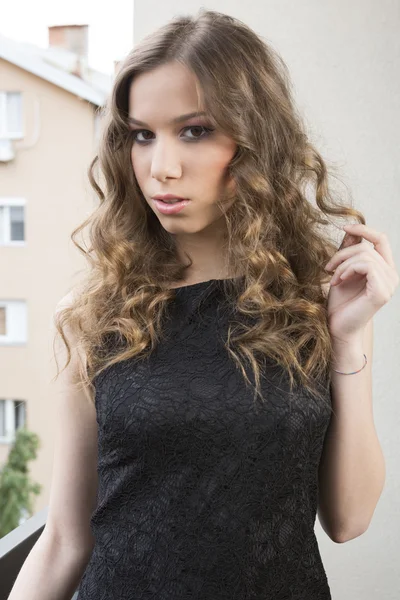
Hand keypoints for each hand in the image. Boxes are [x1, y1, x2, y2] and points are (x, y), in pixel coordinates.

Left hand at [324, 224, 398, 341]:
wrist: (337, 327)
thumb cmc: (340, 302)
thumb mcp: (343, 271)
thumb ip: (350, 253)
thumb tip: (351, 231)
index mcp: (385, 269)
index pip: (381, 239)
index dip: (363, 230)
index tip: (344, 227)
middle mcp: (391, 275)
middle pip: (368, 247)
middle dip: (343, 254)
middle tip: (327, 268)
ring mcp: (389, 284)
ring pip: (365, 255)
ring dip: (342, 264)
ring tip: (332, 278)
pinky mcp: (382, 292)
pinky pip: (366, 266)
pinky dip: (348, 270)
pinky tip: (338, 281)